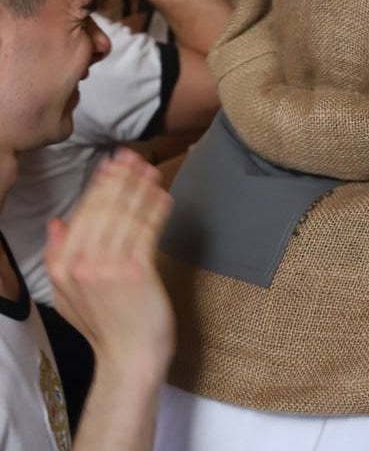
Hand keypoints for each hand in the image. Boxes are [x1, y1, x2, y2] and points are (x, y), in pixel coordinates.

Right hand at [45, 149, 173, 382]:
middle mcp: (83, 264)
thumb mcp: (67, 295)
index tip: (113, 164)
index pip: (83, 213)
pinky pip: (147, 229)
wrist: (129, 358)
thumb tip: (56, 221)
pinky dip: (156, 208)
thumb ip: (57, 257)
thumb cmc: (103, 325)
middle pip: (105, 207)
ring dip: (141, 187)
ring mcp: (109, 267)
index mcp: (63, 266)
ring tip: (152, 171)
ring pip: (126, 214)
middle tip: (136, 157)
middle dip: (122, 177)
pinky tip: (163, 196)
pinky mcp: (137, 272)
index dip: (100, 184)